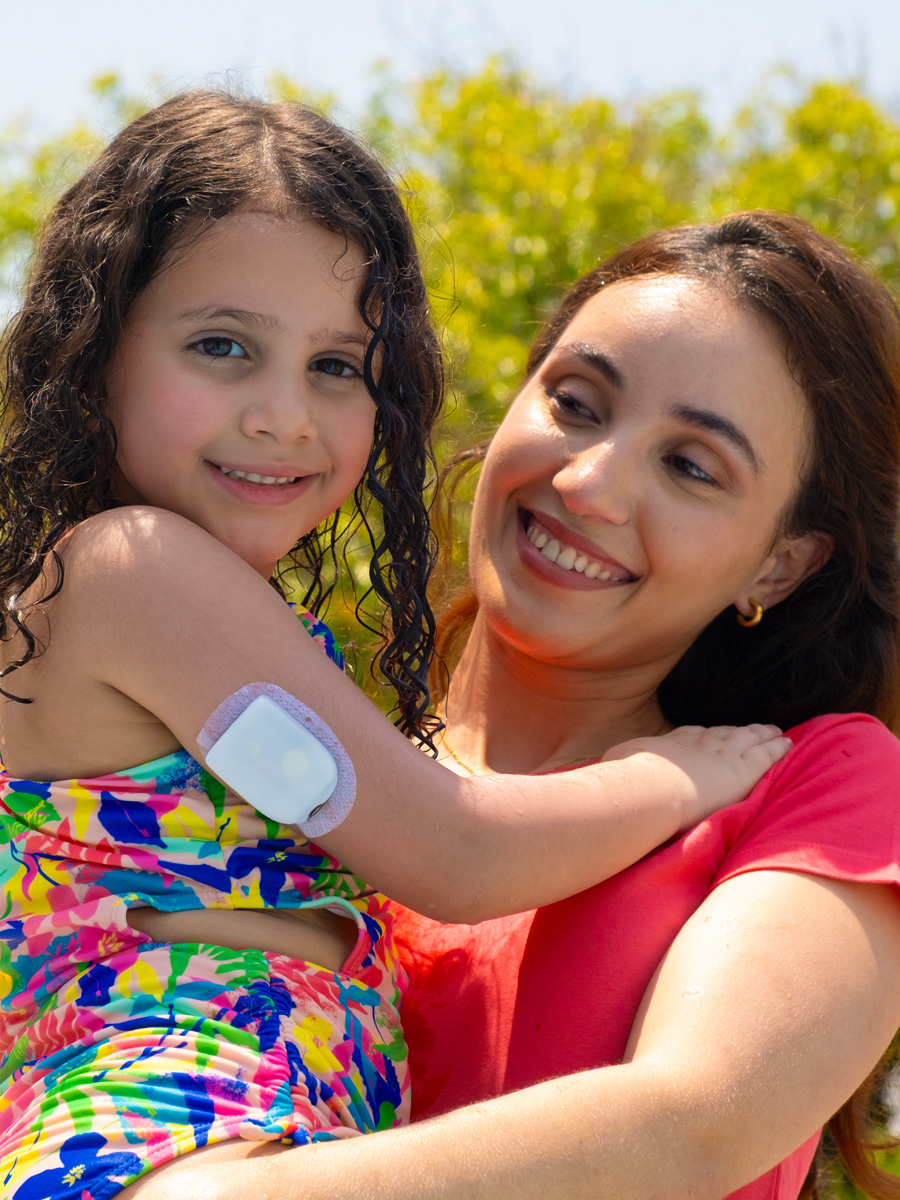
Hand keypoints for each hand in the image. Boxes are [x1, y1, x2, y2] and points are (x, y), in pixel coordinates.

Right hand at [601, 724, 790, 831]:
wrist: (651, 790)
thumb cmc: (630, 781)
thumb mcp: (619, 762)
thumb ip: (622, 762)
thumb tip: (610, 763)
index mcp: (673, 743)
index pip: (695, 735)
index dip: (707, 735)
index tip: (713, 735)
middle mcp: (700, 744)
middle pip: (725, 733)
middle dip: (739, 730)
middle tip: (752, 728)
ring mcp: (722, 754)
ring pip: (749, 738)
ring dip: (763, 733)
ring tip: (775, 731)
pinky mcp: (742, 770)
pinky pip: (766, 755)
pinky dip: (778, 747)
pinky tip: (788, 743)